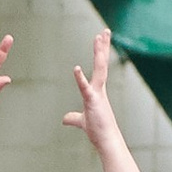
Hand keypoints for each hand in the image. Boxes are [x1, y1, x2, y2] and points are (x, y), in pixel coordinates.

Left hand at [63, 26, 142, 171]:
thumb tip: (65, 119)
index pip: (99, 67)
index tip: (100, 39)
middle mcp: (100, 89)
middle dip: (102, 47)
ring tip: (99, 38)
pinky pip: (85, 88)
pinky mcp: (92, 102)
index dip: (99, 53)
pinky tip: (75, 68)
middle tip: (104, 31)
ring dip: (98, 54)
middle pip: (101, 63)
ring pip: (99, 69)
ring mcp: (97, 94)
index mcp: (97, 91)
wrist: (106, 141)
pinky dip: (80, 78)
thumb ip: (74, 118)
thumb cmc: (97, 131)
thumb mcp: (82, 121)